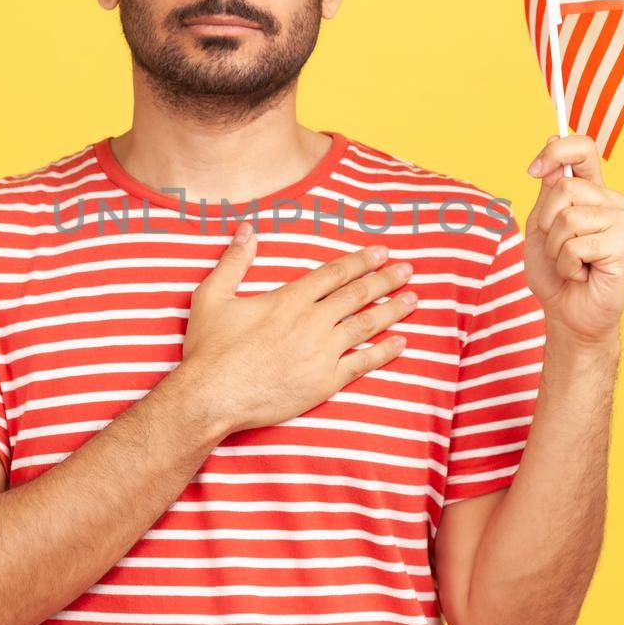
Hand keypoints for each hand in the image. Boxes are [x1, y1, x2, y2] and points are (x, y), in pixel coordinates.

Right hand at [170, 222, 418, 435]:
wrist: (213, 396)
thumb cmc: (209, 348)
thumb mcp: (212, 296)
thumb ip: (234, 261)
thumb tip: (247, 228)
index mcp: (289, 299)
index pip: (334, 273)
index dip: (360, 261)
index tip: (381, 252)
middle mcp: (312, 321)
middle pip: (357, 294)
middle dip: (385, 279)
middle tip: (408, 269)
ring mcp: (322, 352)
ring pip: (366, 324)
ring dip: (392, 309)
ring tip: (413, 298)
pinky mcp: (325, 381)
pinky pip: (363, 362)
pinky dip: (384, 351)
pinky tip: (401, 342)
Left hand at [522, 131, 623, 349]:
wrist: (567, 312)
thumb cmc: (555, 271)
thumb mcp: (541, 224)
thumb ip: (548, 190)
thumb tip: (553, 144)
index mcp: (593, 191)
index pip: (583, 148)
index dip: (556, 151)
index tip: (533, 170)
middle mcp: (612, 201)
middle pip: (565, 189)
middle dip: (546, 223)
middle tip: (557, 247)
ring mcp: (622, 222)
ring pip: (568, 219)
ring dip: (556, 248)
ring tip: (570, 262)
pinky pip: (576, 245)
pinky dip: (567, 265)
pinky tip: (581, 274)